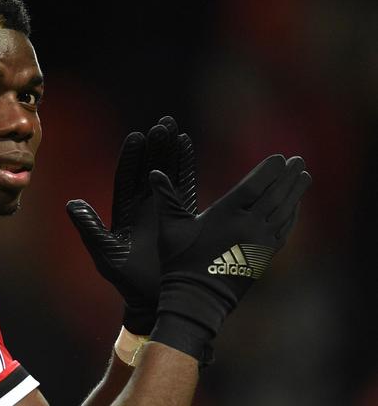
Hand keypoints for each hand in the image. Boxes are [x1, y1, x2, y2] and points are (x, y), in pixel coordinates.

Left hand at [66, 116, 196, 334]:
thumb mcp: (105, 254)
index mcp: (124, 212)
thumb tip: (72, 203)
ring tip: (176, 129)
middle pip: (149, 169)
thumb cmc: (126, 281)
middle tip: (163, 123)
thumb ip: (90, 229)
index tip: (137, 136)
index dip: (131, 157)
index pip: (126, 178)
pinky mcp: (181, 218)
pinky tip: (188, 150)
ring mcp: (163, 210)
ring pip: (167, 174)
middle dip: (155, 147)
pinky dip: (186, 170)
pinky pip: (184, 189)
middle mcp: (144, 206)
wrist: (152, 300)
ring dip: (171, 152)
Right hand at [148, 155, 311, 361]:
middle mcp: (248, 226)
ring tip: (304, 177)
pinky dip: (292, 216)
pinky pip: (284, 231)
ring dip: (295, 193)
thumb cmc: (180, 262)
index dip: (268, 170)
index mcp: (226, 214)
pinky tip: (295, 207)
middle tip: (299, 161)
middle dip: (288, 177)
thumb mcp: (170, 227)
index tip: (280, 158)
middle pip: (275, 195)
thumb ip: (166, 197)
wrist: (197, 299)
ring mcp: (259, 242)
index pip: (254, 185)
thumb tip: (153, 172)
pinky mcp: (263, 257)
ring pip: (283, 212)